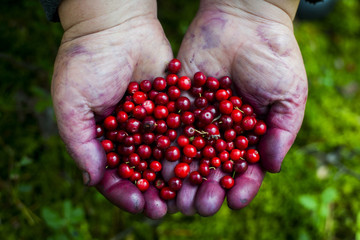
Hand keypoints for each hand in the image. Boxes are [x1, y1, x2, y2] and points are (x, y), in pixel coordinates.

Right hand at [52, 0, 172, 218]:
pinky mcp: (173, 106)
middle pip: (143, 170)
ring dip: (176, 176)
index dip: (125, 192)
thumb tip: (92, 180)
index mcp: (103, 138)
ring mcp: (153, 121)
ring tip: (189, 193)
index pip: (113, 174)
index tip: (139, 204)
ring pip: (165, 154)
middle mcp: (130, 134)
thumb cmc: (86, 61)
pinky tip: (203, 162)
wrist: (116, 24)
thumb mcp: (72, 102)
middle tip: (167, 209)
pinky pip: (182, 129)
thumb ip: (79, 142)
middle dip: (154, 191)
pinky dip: (192, 146)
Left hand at [170, 0, 306, 215]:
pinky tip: (161, 165)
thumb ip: (282, 132)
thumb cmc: (275, 57)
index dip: (242, 186)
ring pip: (190, 154)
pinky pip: (172, 127)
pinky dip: (166, 147)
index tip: (236, 201)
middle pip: (213, 167)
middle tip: (201, 205)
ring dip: (184, 177)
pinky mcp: (180, 102)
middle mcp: (222, 132)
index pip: (245, 169)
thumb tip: (271, 168)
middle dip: (208, 188)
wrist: (245, 21)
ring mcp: (199, 118)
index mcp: (249, 135)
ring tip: (177, 196)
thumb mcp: (289, 95)